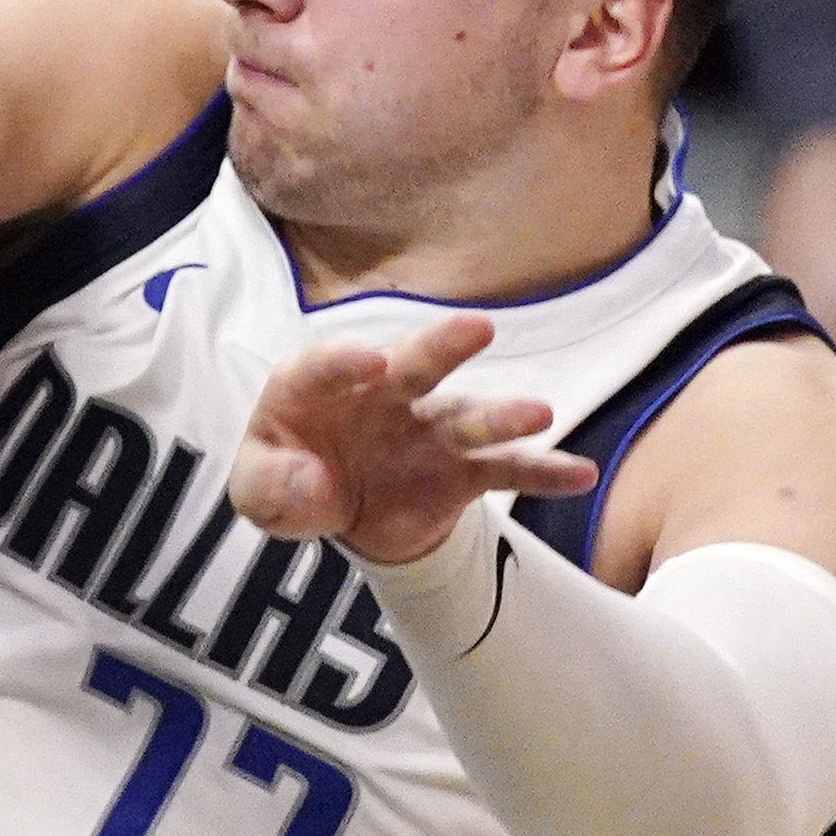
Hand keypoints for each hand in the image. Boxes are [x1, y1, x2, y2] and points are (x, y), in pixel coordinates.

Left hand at [229, 311, 592, 565]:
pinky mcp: (458, 469)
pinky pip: (503, 469)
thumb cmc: (290, 477)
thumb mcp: (258, 490)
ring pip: (467, 416)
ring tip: (540, 414)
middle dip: (443, 347)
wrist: (337, 505)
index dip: (345, 362)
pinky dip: (541, 471)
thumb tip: (313, 485)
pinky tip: (577, 472)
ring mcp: (425, 429)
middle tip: (477, 330)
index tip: (370, 364)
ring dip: (502, 415)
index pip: (325, 366)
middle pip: (414, 366)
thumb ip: (269, 488)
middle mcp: (381, 395)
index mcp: (317, 385)